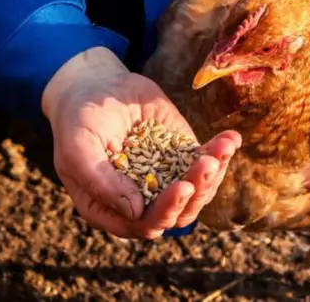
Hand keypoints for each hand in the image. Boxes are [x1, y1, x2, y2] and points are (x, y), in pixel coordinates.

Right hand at [42, 47, 240, 238]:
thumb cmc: (78, 120)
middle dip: (196, 191)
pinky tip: (231, 139)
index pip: (144, 224)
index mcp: (111, 208)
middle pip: (177, 213)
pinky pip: (206, 163)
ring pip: (197, 192)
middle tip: (206, 164)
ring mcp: (165, 178)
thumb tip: (136, 211)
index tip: (182, 186)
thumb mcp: (78, 148)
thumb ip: (100, 182)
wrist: (96, 86)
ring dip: (214, 173)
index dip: (166, 211)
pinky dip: (221, 153)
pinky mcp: (182, 155)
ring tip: (222, 147)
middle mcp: (142, 200)